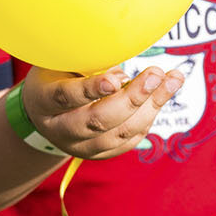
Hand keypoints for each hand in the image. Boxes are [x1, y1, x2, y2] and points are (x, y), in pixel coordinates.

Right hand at [17, 64, 184, 160]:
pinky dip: (150, 115)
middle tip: (155, 75)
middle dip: (131, 98)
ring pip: (120, 133)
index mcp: (43, 102)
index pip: (65, 97)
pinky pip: (130, 138)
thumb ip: (84, 61)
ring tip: (172, 79)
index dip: (90, 90)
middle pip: (97, 121)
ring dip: (151, 106)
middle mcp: (60, 130)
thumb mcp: (58, 62)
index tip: (116, 79)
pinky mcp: (100, 153)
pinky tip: (164, 92)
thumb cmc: (54, 75)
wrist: (44, 113)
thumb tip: (122, 61)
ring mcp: (81, 146)